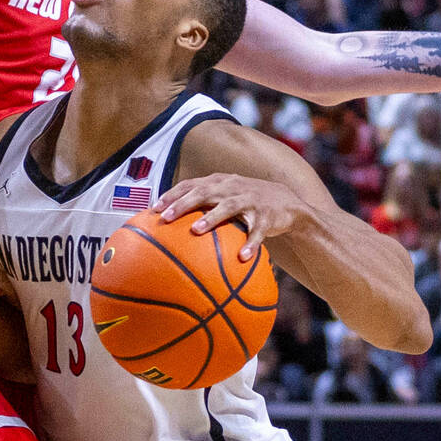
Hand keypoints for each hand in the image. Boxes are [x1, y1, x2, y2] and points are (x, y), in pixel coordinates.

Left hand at [152, 173, 306, 261]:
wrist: (286, 202)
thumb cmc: (245, 202)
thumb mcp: (225, 197)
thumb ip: (202, 205)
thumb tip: (171, 225)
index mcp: (219, 183)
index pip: (190, 184)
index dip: (172, 194)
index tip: (153, 209)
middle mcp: (232, 188)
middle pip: (204, 193)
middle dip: (183, 204)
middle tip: (166, 218)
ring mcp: (250, 200)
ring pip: (228, 207)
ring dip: (211, 218)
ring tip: (196, 231)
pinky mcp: (266, 216)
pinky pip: (257, 231)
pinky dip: (250, 243)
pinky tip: (242, 257)